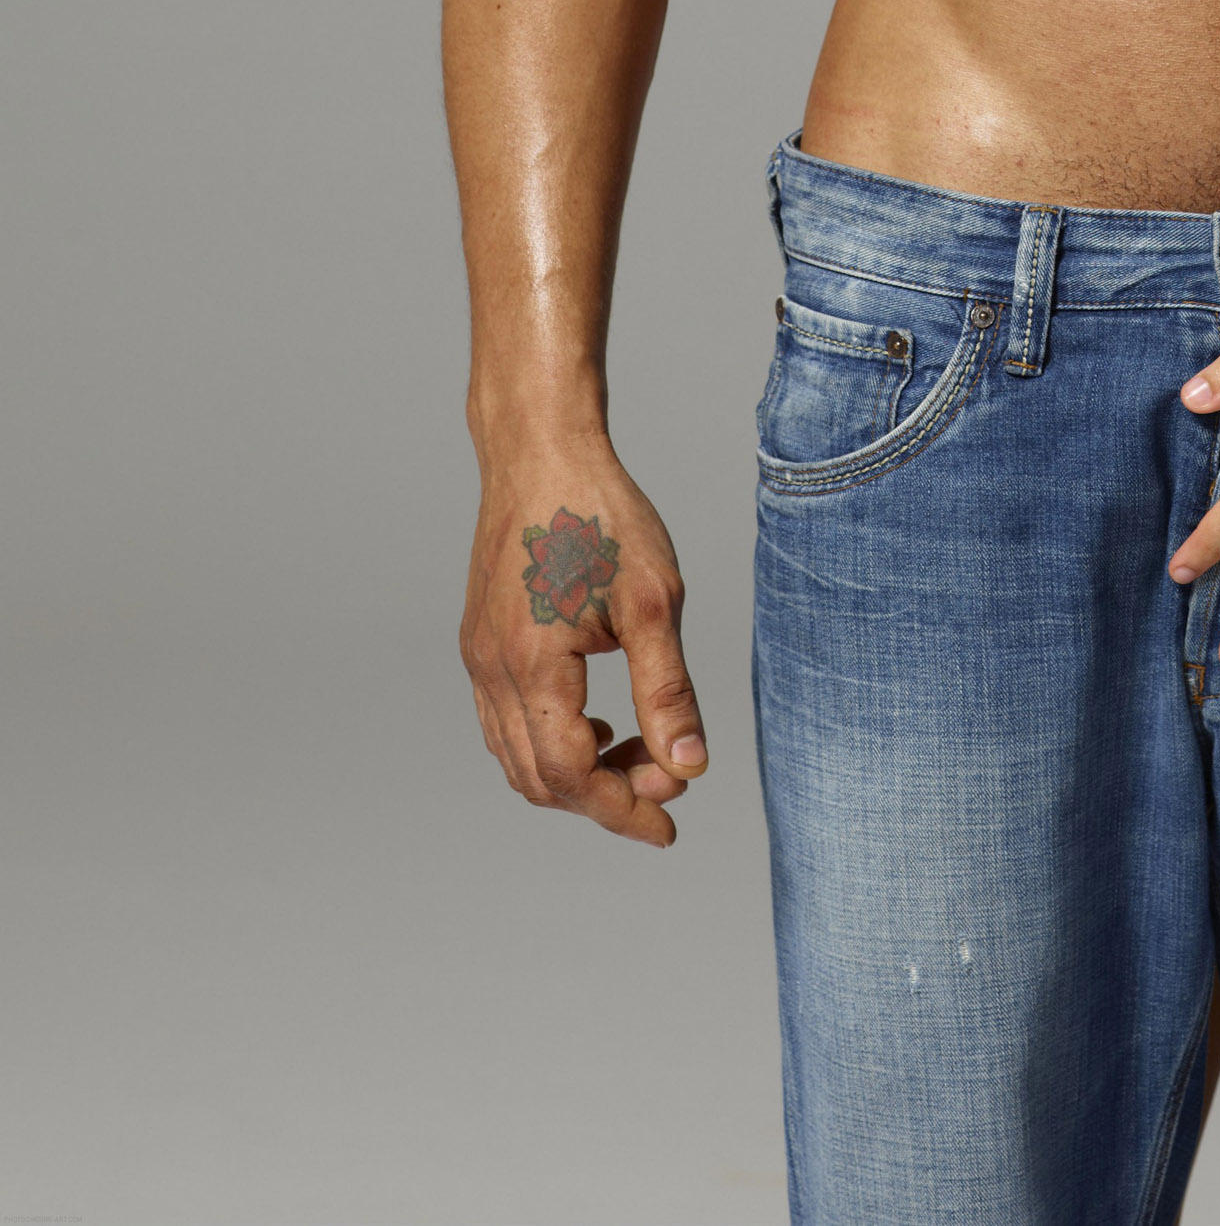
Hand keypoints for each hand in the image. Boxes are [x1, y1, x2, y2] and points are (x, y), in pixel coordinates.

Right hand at [460, 443, 706, 847]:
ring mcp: (478, 657)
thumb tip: (690, 766)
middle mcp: (492, 671)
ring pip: (516, 757)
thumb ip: (667, 689)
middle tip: (667, 785)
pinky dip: (549, 743)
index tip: (672, 822)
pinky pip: (504, 723)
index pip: (571, 776)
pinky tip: (599, 722)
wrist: (539, 449)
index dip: (622, 811)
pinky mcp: (480, 641)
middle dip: (604, 798)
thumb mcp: (652, 599)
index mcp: (532, 665)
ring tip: (639, 757)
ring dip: (575, 775)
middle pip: (539, 779)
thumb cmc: (600, 512)